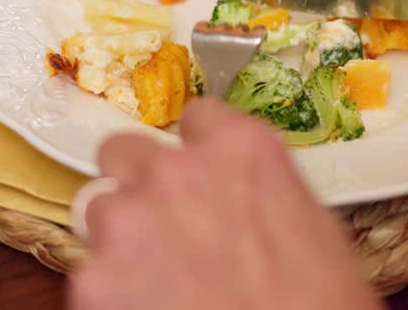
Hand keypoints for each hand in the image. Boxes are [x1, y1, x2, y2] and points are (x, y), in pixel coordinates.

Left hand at [68, 98, 380, 309]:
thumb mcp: (312, 228)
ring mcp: (126, 222)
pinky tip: (153, 309)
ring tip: (161, 282)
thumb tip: (239, 198)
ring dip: (123, 239)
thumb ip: (259, 191)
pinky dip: (113, 293)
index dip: (198, 150)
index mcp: (238, 149)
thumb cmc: (317, 306)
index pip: (197, 117)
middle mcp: (174, 172)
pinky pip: (90, 272)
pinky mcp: (91, 279)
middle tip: (166, 226)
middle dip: (140, 184)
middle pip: (125, 150)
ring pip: (101, 211)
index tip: (201, 172)